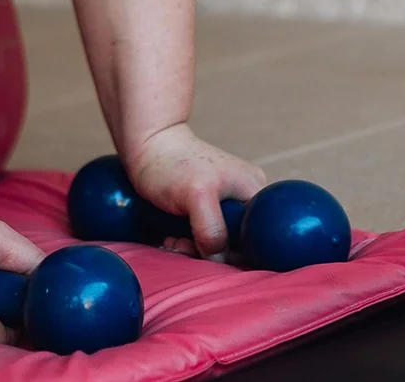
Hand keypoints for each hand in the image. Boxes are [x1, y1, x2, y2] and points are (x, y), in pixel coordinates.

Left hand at [126, 123, 265, 257]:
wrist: (145, 145)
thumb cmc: (171, 163)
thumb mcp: (197, 196)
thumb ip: (212, 230)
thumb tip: (219, 259)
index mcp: (253, 191)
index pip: (259, 235)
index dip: (239, 251)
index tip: (212, 254)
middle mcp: (243, 198)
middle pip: (238, 241)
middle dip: (211, 251)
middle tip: (185, 245)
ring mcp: (223, 203)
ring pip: (217, 242)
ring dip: (194, 248)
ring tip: (174, 240)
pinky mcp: (203, 209)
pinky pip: (202, 235)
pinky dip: (187, 241)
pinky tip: (171, 237)